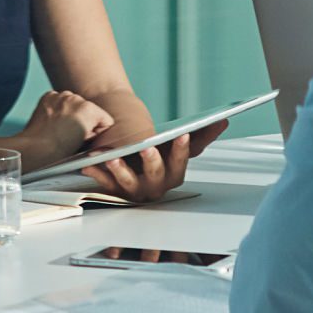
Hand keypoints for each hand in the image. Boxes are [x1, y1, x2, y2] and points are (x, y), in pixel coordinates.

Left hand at [18, 88, 112, 168]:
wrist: (35, 149)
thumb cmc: (60, 152)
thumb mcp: (86, 145)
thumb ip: (95, 132)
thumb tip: (93, 129)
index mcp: (89, 109)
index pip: (105, 119)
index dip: (98, 132)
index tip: (87, 140)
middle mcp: (75, 98)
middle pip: (89, 110)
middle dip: (85, 121)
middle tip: (74, 136)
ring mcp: (60, 96)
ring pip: (74, 103)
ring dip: (71, 113)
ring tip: (62, 129)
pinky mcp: (48, 96)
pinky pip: (60, 101)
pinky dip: (58, 109)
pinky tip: (54, 121)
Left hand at [78, 118, 226, 201]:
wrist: (134, 163)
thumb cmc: (159, 154)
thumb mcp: (177, 145)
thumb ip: (202, 135)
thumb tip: (224, 121)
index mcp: (172, 175)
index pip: (180, 164)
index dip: (181, 151)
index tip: (182, 134)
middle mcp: (155, 187)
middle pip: (155, 177)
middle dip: (152, 161)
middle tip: (146, 146)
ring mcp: (133, 190)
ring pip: (127, 184)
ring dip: (120, 170)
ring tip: (112, 156)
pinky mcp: (114, 190)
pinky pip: (104, 183)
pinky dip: (96, 174)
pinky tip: (88, 164)